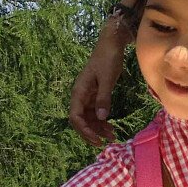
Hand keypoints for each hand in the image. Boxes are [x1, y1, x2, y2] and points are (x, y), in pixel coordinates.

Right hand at [68, 20, 131, 144]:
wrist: (112, 44)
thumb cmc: (108, 58)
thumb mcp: (108, 78)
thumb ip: (104, 98)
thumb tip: (100, 118)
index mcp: (79, 91)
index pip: (76, 117)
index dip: (85, 130)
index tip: (97, 139)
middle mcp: (80, 95)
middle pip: (81, 120)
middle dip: (91, 132)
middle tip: (105, 142)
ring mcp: (88, 95)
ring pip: (89, 117)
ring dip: (98, 128)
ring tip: (112, 136)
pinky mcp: (96, 93)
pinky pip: (95, 111)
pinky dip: (101, 120)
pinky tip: (110, 127)